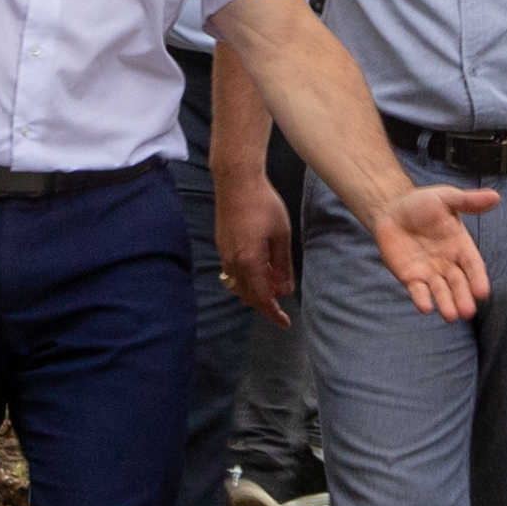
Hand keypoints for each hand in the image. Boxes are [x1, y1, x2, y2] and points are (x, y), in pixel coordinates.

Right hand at [218, 168, 297, 323]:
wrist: (236, 182)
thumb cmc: (264, 205)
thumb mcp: (282, 235)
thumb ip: (282, 265)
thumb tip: (285, 290)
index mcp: (250, 262)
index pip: (262, 298)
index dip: (274, 313)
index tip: (285, 323)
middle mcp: (233, 263)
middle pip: (248, 296)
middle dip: (264, 304)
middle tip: (281, 302)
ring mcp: (224, 254)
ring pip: (238, 286)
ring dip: (254, 291)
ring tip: (272, 283)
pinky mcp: (221, 245)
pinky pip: (232, 273)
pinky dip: (246, 279)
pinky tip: (259, 268)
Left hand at [367, 182, 500, 321]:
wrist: (392, 209)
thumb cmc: (423, 203)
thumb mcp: (446, 198)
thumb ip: (468, 201)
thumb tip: (495, 196)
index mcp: (461, 246)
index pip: (473, 265)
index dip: (477, 278)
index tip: (482, 292)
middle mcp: (448, 263)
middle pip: (459, 283)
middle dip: (463, 297)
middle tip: (467, 312)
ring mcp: (430, 272)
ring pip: (441, 291)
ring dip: (446, 304)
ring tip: (451, 316)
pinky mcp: (411, 277)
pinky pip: (418, 290)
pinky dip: (422, 299)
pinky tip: (425, 307)